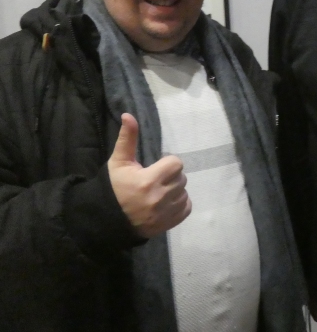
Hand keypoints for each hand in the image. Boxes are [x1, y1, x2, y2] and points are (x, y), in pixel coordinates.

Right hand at [108, 113, 191, 237]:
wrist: (107, 221)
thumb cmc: (114, 189)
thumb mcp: (119, 162)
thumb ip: (127, 139)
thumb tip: (129, 115)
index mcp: (148, 180)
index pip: (176, 163)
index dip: (167, 163)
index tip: (156, 168)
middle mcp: (160, 197)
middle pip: (181, 177)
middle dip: (170, 176)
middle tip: (156, 180)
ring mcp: (166, 213)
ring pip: (184, 192)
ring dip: (175, 190)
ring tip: (159, 192)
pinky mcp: (169, 223)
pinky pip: (186, 207)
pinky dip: (179, 204)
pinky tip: (166, 202)